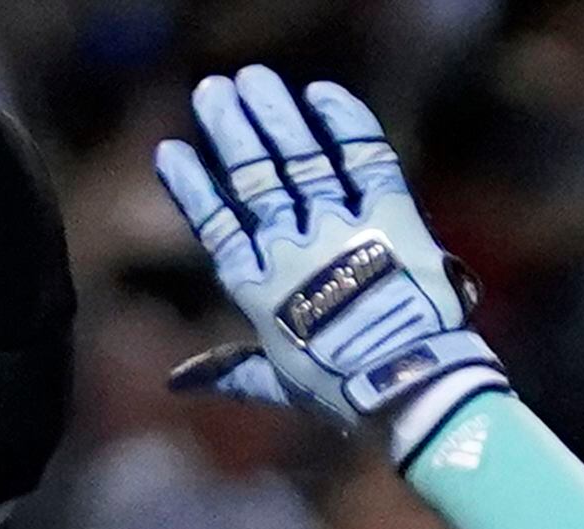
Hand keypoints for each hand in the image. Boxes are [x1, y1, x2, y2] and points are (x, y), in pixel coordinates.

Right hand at [154, 68, 507, 463]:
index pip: (216, 226)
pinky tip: (323, 94)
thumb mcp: (281, 384)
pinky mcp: (391, 216)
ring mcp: (340, 228)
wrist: (411, 387)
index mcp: (259, 289)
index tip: (171, 151)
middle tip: (213, 89)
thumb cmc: (345, 393)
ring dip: (275, 115)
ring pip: (299, 159)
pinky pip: (364, 159)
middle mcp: (292, 249)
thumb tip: (178, 383)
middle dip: (232, 129)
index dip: (193, 188)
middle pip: (254, 178)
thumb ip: (233, 372)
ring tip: (253, 80)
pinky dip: (346, 123)